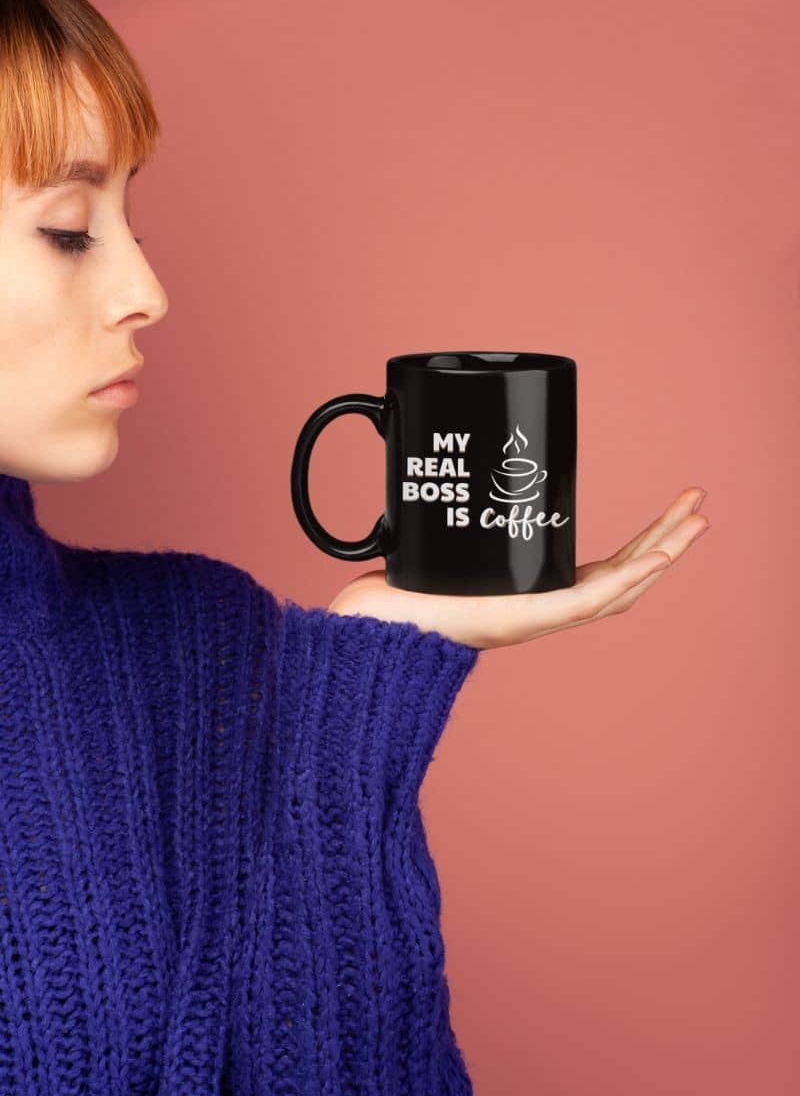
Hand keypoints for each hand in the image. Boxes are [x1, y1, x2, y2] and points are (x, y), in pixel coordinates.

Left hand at [326, 487, 709, 650]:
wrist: (377, 629)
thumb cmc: (403, 596)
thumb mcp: (445, 545)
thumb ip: (460, 519)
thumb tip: (448, 466)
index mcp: (536, 592)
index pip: (604, 569)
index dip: (643, 542)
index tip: (669, 509)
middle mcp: (546, 608)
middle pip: (625, 575)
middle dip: (667, 538)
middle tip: (698, 502)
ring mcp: (541, 617)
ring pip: (621, 587)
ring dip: (664, 553)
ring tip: (697, 519)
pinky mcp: (528, 619)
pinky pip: (589, 601)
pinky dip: (629, 578)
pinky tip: (658, 556)